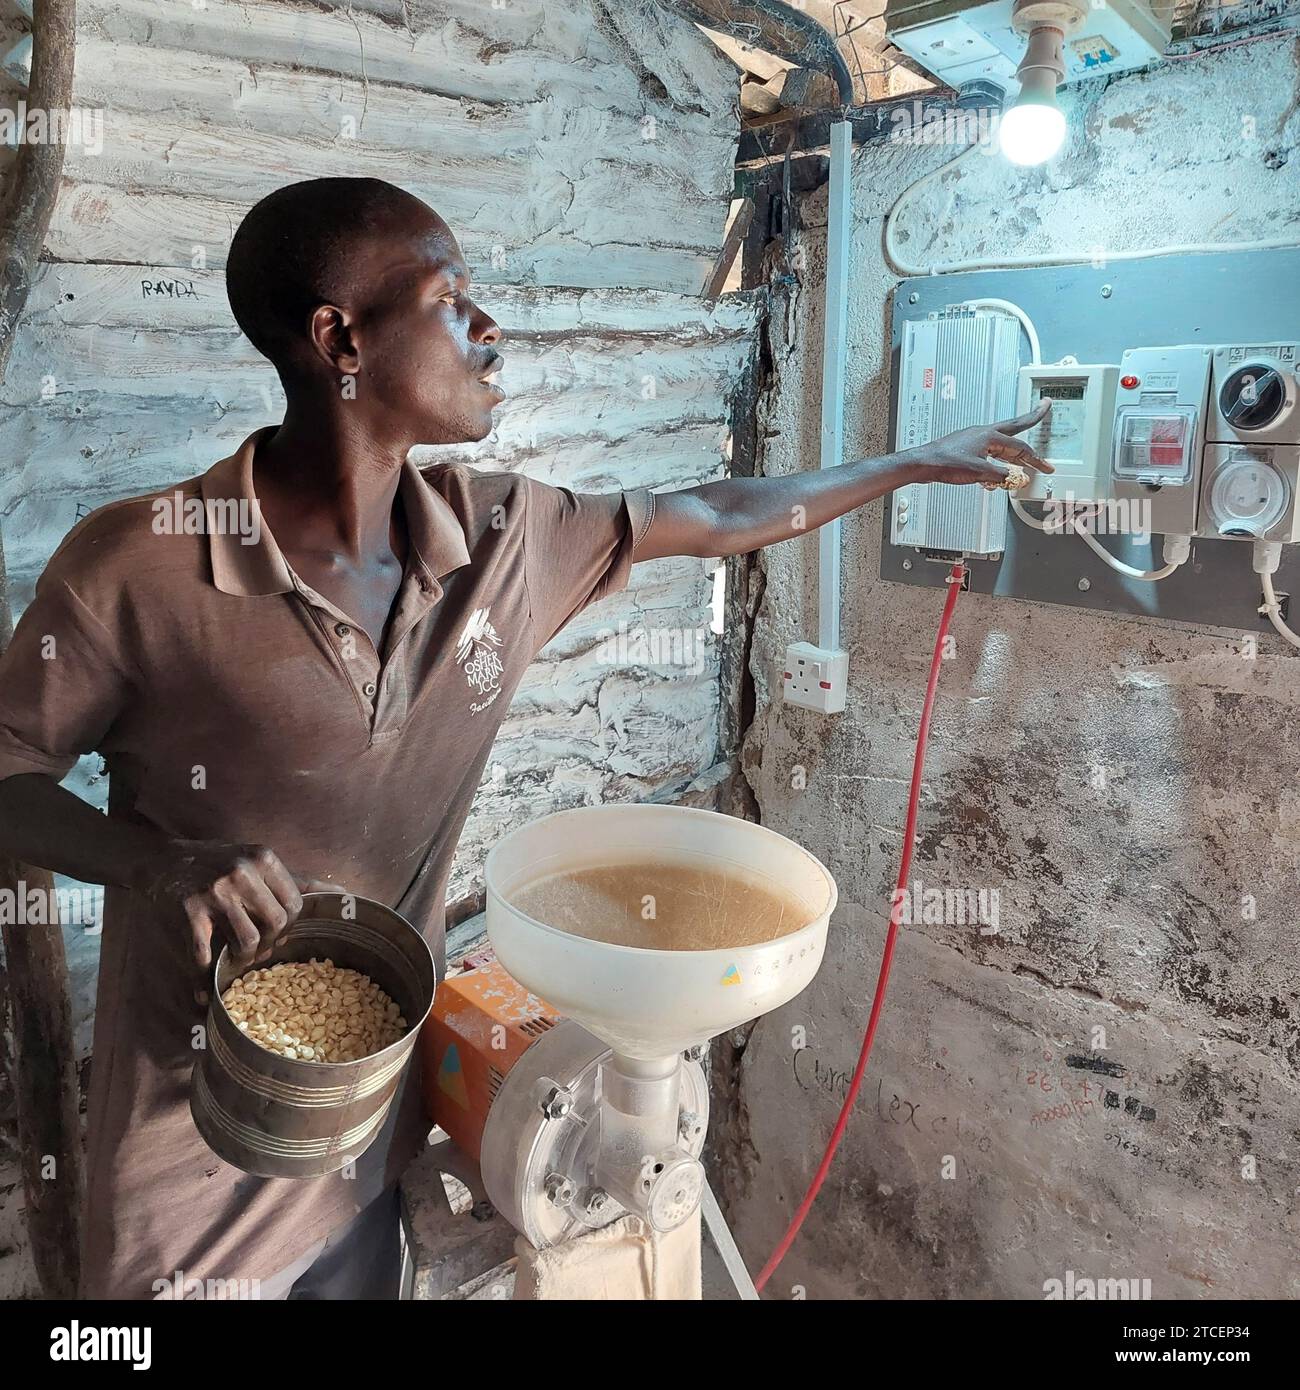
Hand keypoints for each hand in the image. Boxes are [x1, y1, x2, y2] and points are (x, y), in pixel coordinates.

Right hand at [140, 840, 314, 999]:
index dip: (289, 928)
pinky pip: (205, 955)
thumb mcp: (258, 862)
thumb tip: (341, 893)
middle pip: (276, 924)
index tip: (276, 936)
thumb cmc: (219, 863)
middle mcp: (242, 872)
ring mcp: (214, 891)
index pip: (295, 904)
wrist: (163, 859)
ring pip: (248, 941)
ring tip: (237, 959)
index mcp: (264, 859)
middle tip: (257, 952)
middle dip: (270, 945)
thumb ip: (297, 880)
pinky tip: (206, 990)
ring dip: (244, 959)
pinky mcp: (188, 911)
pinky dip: (206, 979)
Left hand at [904, 399, 1053, 486]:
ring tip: (1026, 450)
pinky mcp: (967, 447)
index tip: (1045, 466)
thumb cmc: (945, 463)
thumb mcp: (978, 472)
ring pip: (1002, 440)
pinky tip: (999, 466)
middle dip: (1032, 418)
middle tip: (1044, 407)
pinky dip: (999, 457)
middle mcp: (983, 433)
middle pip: (1014, 426)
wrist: (923, 463)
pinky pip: (990, 450)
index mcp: (989, 436)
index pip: (1020, 447)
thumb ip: (1000, 476)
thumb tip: (1015, 478)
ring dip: (1016, 446)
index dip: (1035, 459)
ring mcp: (975, 438)